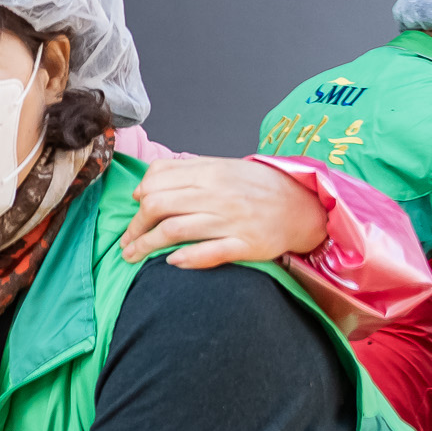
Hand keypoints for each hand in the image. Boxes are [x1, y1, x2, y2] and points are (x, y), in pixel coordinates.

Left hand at [122, 156, 325, 269]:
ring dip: (145, 245)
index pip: (157, 183)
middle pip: (158, 207)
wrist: (305, 206)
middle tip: (126, 241)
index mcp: (211, 173)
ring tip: (132, 255)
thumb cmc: (259, 187)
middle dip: (134, 227)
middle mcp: (218, 195)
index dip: (137, 200)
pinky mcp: (246, 245)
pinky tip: (170, 262)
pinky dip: (184, 258)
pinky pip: (208, 253)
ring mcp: (232, 221)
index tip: (133, 212)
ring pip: (174, 230)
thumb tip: (143, 187)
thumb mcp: (223, 168)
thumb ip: (184, 172)